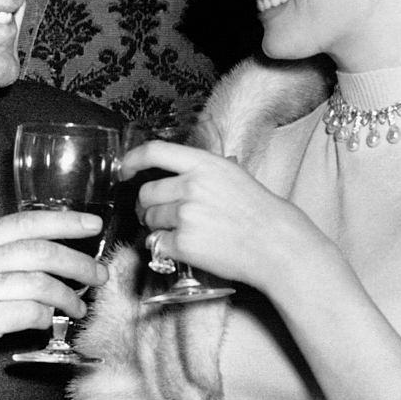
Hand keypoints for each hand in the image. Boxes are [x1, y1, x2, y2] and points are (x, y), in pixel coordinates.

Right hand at [0, 210, 107, 399]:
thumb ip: (0, 256)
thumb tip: (54, 255)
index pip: (27, 221)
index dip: (65, 221)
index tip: (93, 223)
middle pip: (41, 251)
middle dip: (78, 262)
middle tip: (99, 274)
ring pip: (41, 283)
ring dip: (68, 296)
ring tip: (78, 306)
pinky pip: (30, 313)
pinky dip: (47, 317)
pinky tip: (49, 321)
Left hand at [120, 140, 321, 289]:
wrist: (276, 244)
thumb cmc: (258, 211)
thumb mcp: (231, 174)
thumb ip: (199, 170)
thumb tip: (169, 173)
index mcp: (203, 164)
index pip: (154, 152)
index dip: (132, 160)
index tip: (124, 170)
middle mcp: (192, 186)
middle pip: (146, 193)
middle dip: (147, 206)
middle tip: (157, 214)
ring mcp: (186, 215)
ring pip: (149, 220)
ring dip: (156, 227)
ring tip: (179, 231)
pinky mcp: (184, 243)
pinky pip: (157, 244)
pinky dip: (164, 248)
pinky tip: (184, 247)